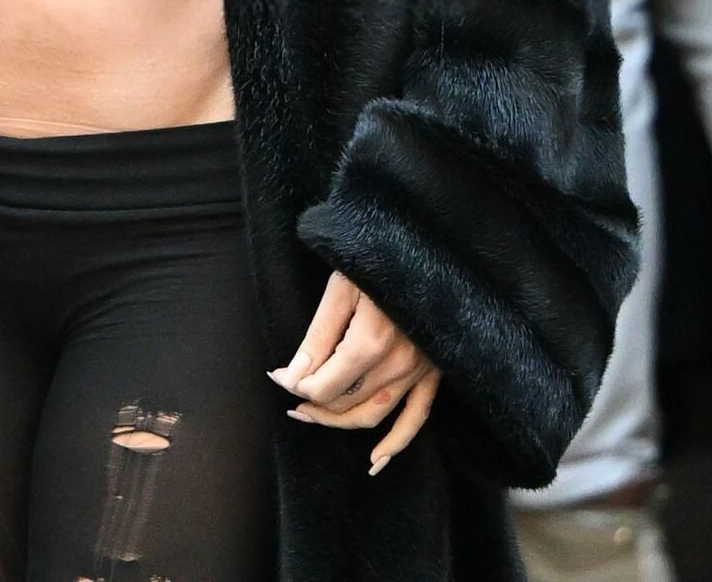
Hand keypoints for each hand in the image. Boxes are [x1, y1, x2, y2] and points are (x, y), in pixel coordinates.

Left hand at [267, 269, 439, 475]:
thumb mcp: (339, 289)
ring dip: (339, 421)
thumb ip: (317, 337)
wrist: (419, 251)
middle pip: (346, 402)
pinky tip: (375, 461)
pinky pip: (416, 417)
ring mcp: (418, 371)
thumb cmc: (374, 260)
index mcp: (371, 342)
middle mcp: (397, 363)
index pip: (325, 386)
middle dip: (313, 401)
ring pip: (373, 415)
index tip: (278, 375)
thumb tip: (291, 377)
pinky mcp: (432, 372)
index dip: (297, 385)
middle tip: (289, 390)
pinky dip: (396, 443)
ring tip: (310, 414)